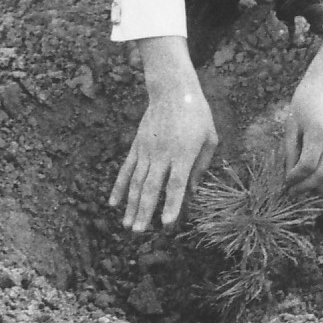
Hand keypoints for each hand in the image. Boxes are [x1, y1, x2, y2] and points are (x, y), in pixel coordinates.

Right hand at [110, 37, 217, 230]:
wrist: (172, 90)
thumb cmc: (197, 114)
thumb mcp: (209, 138)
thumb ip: (202, 165)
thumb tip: (192, 192)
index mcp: (183, 153)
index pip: (175, 184)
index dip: (171, 204)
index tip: (166, 223)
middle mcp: (162, 154)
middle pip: (151, 187)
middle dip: (144, 211)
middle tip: (138, 232)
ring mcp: (146, 150)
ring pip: (136, 182)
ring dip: (131, 205)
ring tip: (127, 225)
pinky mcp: (137, 145)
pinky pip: (126, 169)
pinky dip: (119, 187)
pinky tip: (112, 203)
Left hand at [284, 28, 322, 191]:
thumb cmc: (306, 99)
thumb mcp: (292, 124)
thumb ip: (291, 151)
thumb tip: (289, 175)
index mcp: (318, 132)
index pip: (308, 166)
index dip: (296, 178)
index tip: (286, 182)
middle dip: (307, 186)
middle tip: (293, 191)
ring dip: (317, 183)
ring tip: (301, 185)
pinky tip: (311, 174)